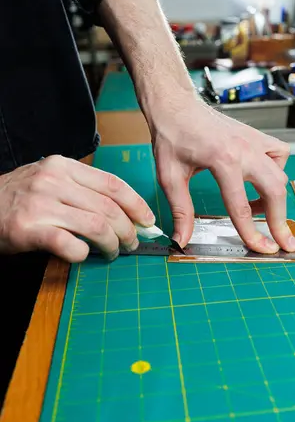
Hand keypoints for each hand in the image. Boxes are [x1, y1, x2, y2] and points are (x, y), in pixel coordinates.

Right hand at [0, 155, 154, 261]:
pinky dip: (83, 254)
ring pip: (96, 225)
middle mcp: (54, 180)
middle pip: (108, 207)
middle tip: (132, 242)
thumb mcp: (49, 179)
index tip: (147, 219)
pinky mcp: (29, 229)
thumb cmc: (19, 197)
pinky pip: (69, 244)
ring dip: (112, 244)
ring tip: (113, 252)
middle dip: (128, 229)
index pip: (112, 183)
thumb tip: (123, 211)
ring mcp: (41, 204)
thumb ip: (81, 189)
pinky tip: (83, 255)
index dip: (136, 204)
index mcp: (63, 166)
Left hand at [153, 99, 294, 253]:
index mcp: (223, 160)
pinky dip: (277, 170)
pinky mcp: (255, 136)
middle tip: (284, 243)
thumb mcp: (169, 176)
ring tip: (261, 211)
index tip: (261, 250)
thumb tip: (182, 239)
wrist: (176, 105)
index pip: (241, 206)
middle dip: (280, 221)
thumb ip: (180, 210)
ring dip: (277, 198)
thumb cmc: (171, 136)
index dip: (252, 233)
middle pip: (275, 191)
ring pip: (281, 174)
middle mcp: (244, 149)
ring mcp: (253, 141)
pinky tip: (261, 179)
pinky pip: (279, 155)